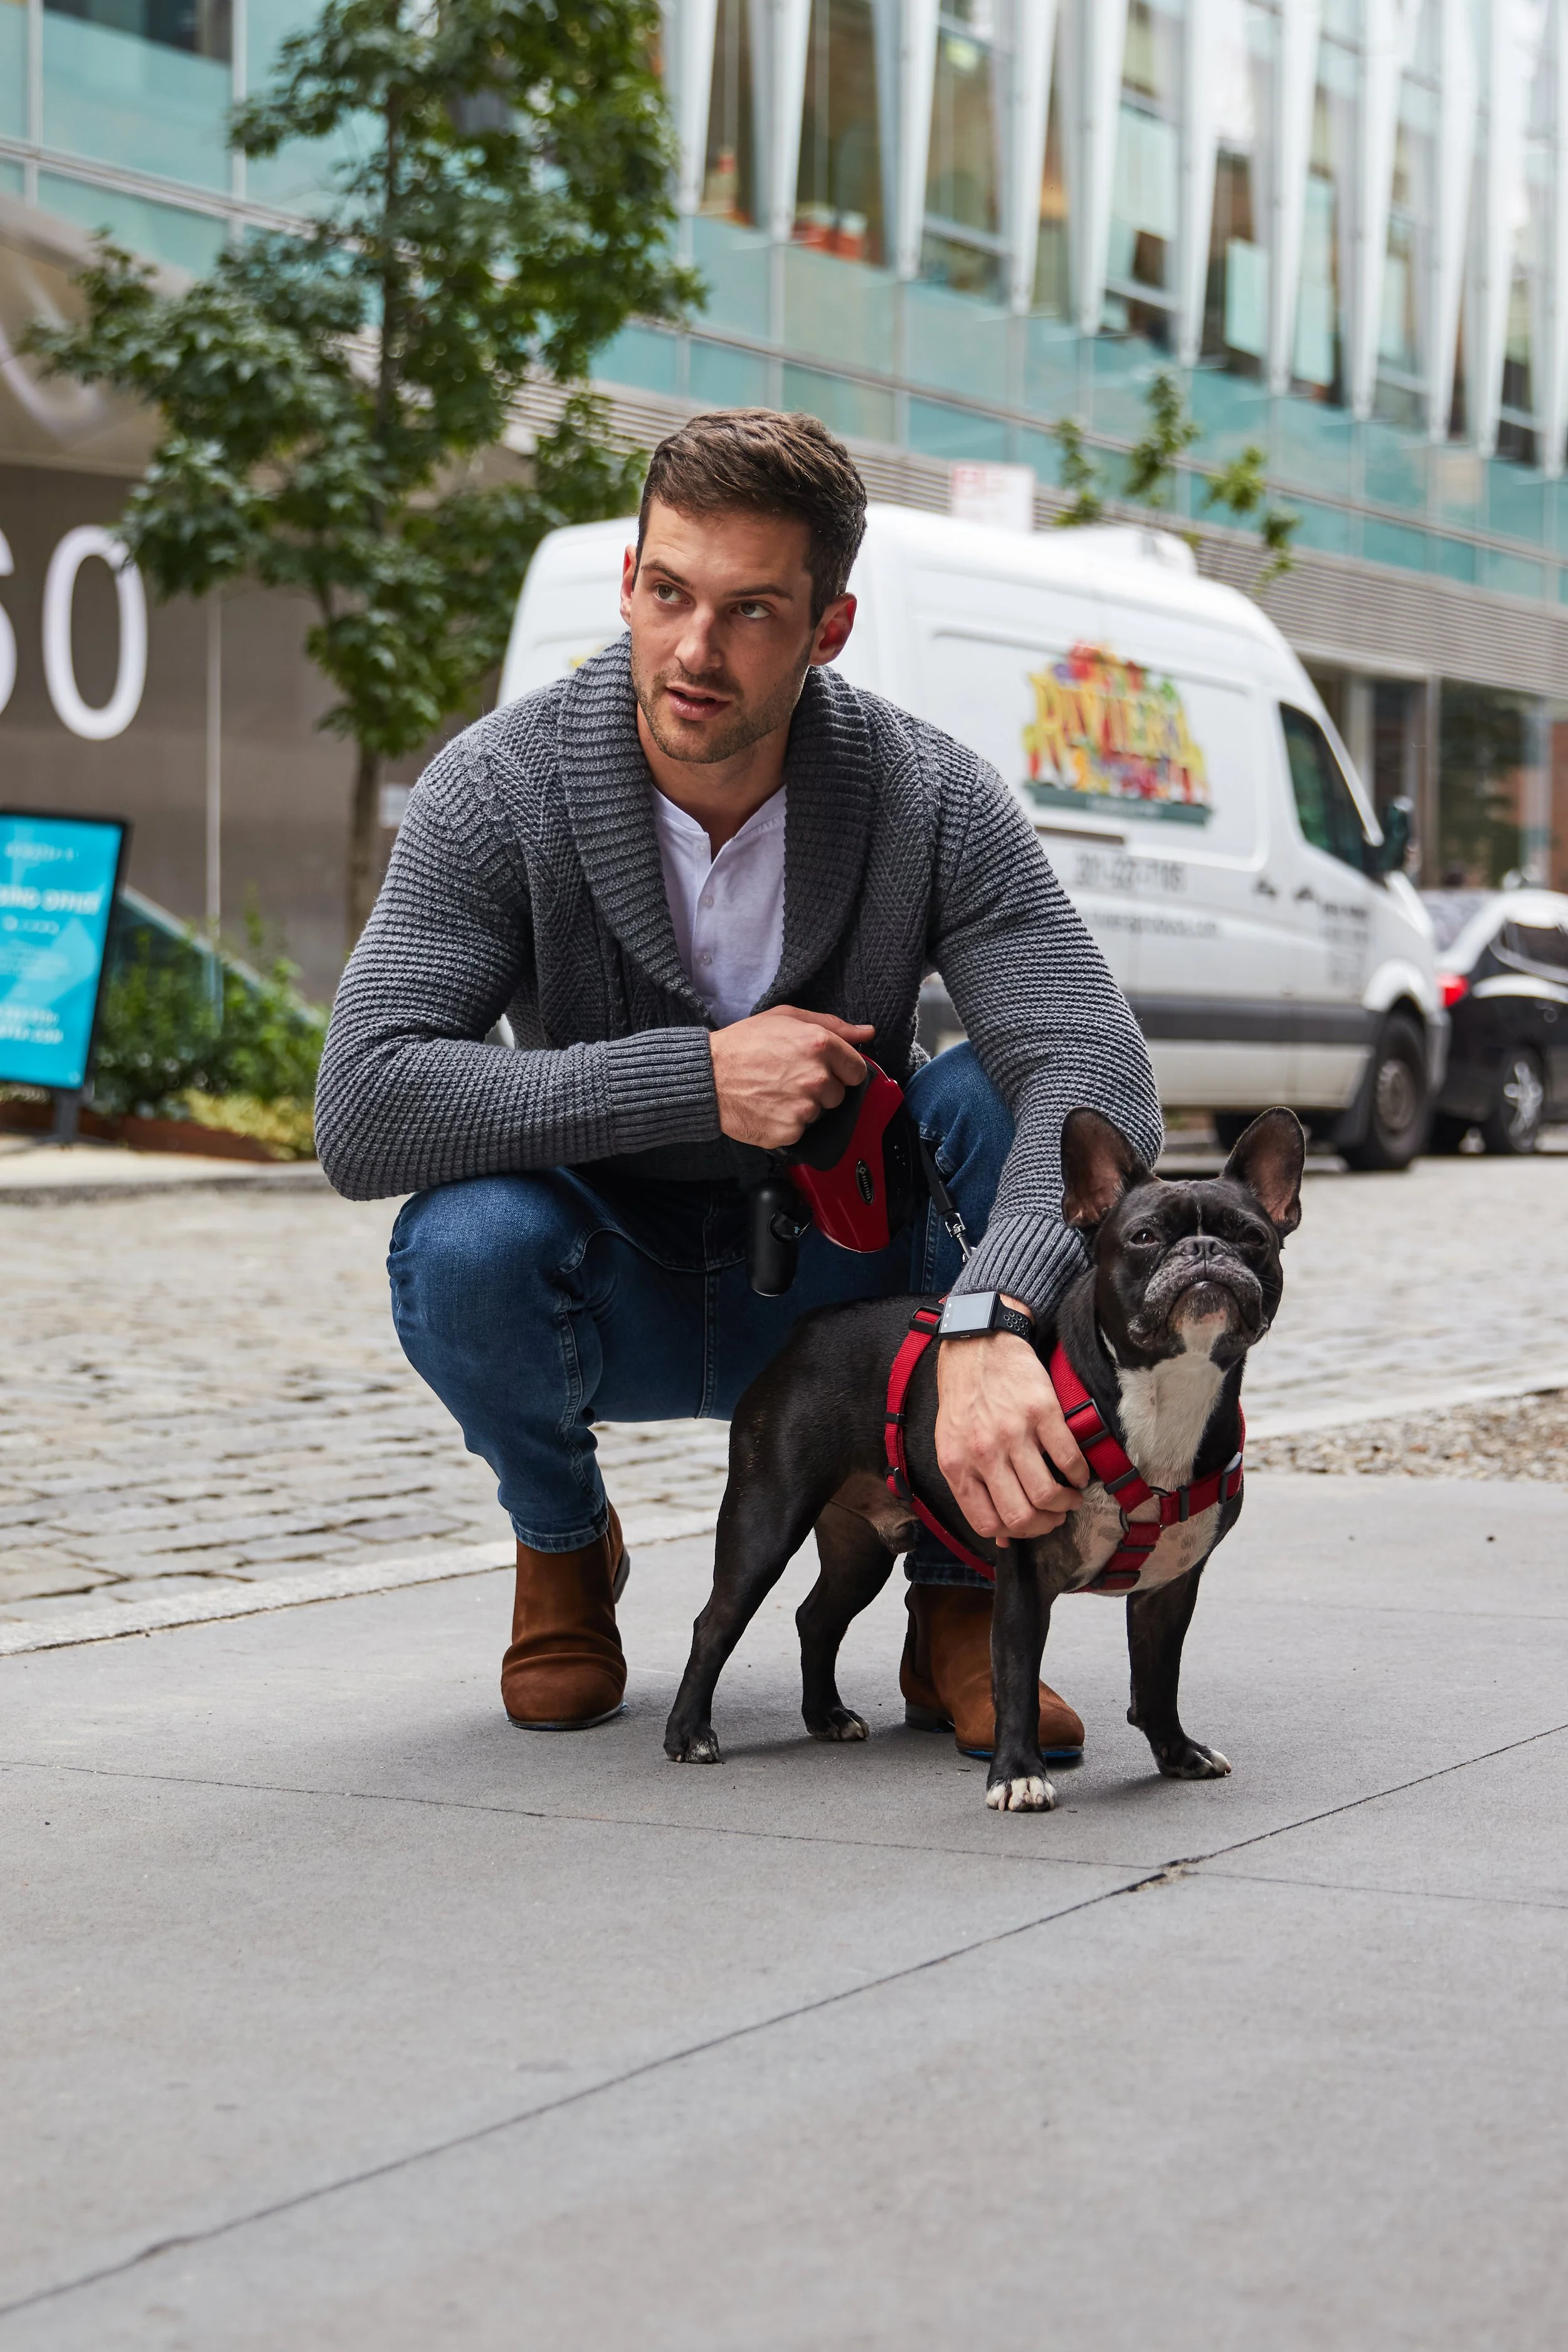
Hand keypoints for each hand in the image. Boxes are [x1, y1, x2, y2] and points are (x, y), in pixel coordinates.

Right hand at [710, 1006, 873, 1148]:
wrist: (707, 1076)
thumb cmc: (743, 1043)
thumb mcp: (786, 1018)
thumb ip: (832, 1025)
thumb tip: (866, 1032)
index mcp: (820, 1045)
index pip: (857, 1070)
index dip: (840, 1070)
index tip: (823, 1069)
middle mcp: (816, 1078)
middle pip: (839, 1095)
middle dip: (821, 1089)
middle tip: (789, 1078)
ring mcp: (803, 1108)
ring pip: (819, 1113)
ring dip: (803, 1106)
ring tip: (775, 1091)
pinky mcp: (789, 1131)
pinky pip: (800, 1131)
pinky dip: (786, 1123)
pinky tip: (768, 1107)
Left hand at [934, 1307, 1090, 1544]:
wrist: (976, 1346)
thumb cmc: (964, 1399)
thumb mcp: (952, 1445)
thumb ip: (972, 1489)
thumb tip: (1001, 1537)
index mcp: (957, 1465)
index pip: (987, 1523)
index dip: (1015, 1534)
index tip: (1030, 1524)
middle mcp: (983, 1453)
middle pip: (1020, 1516)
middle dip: (1045, 1525)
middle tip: (1055, 1516)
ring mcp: (1013, 1433)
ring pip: (1047, 1494)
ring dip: (1066, 1503)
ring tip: (1070, 1496)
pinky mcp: (1041, 1412)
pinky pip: (1068, 1459)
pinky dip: (1079, 1475)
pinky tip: (1078, 1473)